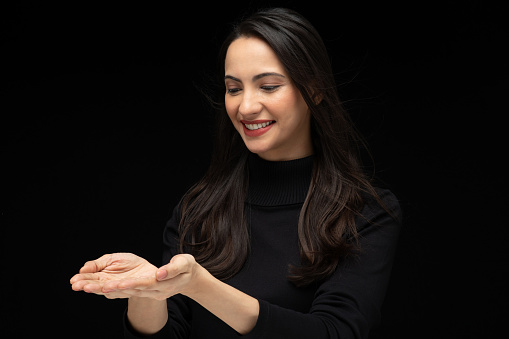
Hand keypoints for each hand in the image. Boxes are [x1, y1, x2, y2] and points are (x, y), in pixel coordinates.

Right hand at [70, 253, 156, 297]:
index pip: (91, 280)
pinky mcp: (136, 288)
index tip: (73, 280)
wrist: (150, 270)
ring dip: (99, 288)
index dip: (82, 280)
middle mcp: (111, 285)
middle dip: (87, 285)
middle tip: (77, 285)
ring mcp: (122, 289)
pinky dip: (120, 287)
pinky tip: (111, 285)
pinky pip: (128, 287)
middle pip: (97, 286)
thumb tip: (82, 269)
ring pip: (110, 289)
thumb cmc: (130, 264)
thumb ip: (97, 264)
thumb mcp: (112, 259)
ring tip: (89, 287)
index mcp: (104, 278)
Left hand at [70, 253, 205, 299]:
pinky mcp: (143, 290)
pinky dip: (111, 289)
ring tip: (85, 286)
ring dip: (104, 289)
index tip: (112, 285)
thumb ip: (172, 269)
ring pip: (122, 292)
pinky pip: (124, 291)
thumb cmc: (187, 268)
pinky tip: (97, 287)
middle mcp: (152, 292)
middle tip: (89, 286)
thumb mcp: (184, 264)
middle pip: (126, 290)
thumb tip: (159, 275)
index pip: (141, 285)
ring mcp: (147, 293)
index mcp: (161, 285)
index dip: (126, 285)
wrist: (190, 278)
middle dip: (107, 288)